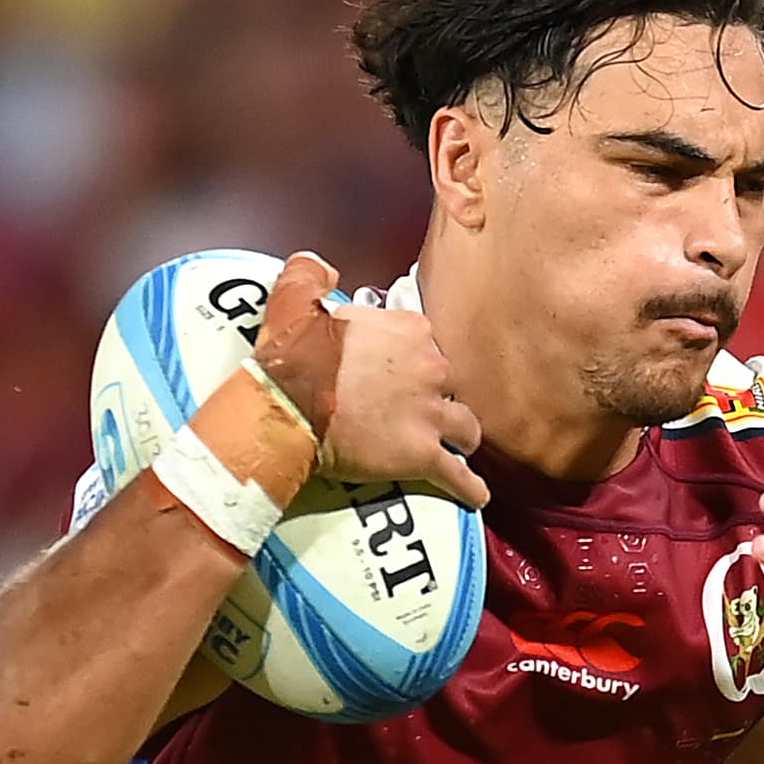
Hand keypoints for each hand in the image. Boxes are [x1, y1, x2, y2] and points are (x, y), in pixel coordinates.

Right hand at [249, 252, 489, 508]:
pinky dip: (470, 488)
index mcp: (410, 330)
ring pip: (467, 427)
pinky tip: (476, 496)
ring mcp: (430, 414)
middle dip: (441, 398)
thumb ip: (311, 274)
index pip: (430, 344)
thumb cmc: (291, 358)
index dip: (416, 362)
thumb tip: (323, 267)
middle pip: (453, 385)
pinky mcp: (422, 456)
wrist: (287, 408)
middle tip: (420, 413)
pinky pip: (459, 477)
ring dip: (461, 437)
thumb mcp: (294, 299)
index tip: (401, 374)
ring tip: (455, 449)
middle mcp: (431, 368)